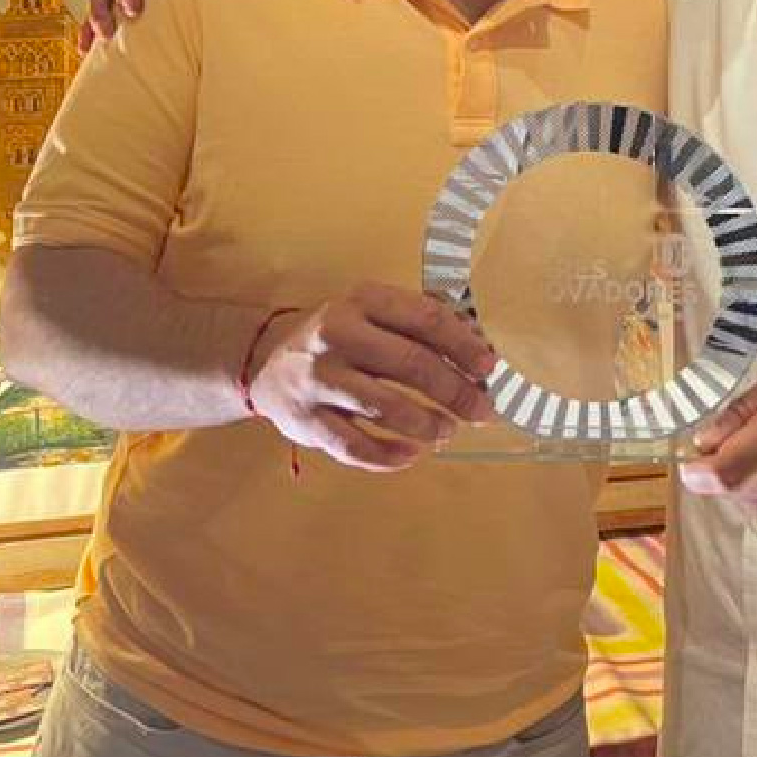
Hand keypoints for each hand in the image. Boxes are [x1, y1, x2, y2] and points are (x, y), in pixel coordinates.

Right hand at [248, 284, 499, 472]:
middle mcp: (337, 335)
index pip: (424, 319)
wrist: (268, 364)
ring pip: (386, 407)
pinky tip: (412, 455)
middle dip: (456, 392)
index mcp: (362, 300)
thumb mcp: (372, 315)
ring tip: (447, 431)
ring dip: (428, 424)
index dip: (462, 345)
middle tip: (482, 411)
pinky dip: (389, 456)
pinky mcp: (306, 421)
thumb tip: (479, 349)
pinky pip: (355, 447)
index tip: (489, 367)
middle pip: (411, 364)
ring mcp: (318, 379)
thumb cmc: (340, 338)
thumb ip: (419, 327)